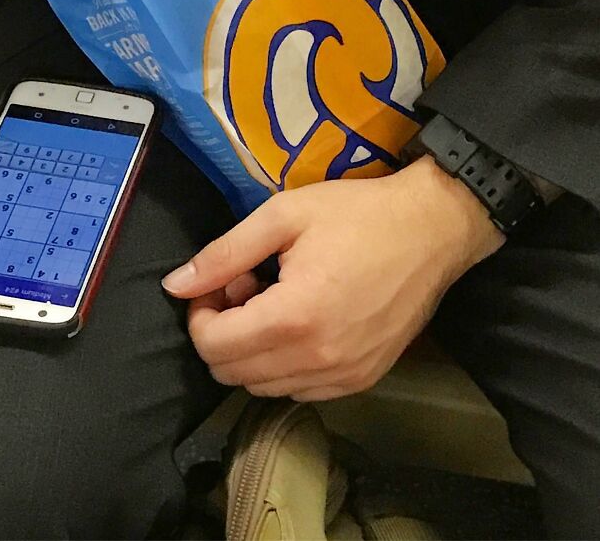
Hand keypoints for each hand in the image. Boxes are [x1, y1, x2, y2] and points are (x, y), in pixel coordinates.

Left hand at [162, 156, 503, 400]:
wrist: (433, 228)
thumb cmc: (357, 214)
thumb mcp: (284, 215)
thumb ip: (224, 253)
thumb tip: (173, 287)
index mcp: (294, 318)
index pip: (212, 346)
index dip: (200, 313)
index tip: (221, 280)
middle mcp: (317, 361)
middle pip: (232, 373)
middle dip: (222, 330)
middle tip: (247, 285)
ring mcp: (344, 378)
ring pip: (263, 387)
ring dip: (252, 349)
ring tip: (276, 300)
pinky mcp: (363, 380)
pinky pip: (299, 390)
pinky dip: (284, 364)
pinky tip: (302, 321)